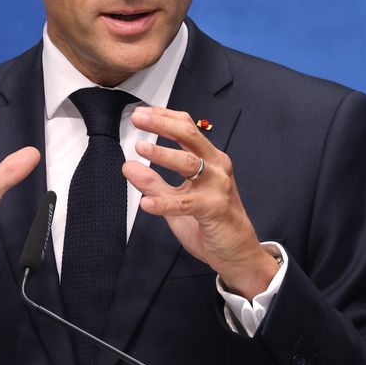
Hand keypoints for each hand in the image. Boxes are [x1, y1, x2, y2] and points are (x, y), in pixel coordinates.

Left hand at [123, 107, 277, 299]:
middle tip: (138, 118)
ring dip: (163, 154)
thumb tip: (128, 166)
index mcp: (210, 160)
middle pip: (189, 136)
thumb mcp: (176, 200)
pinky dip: (164, 203)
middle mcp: (216, 167)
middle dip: (162, 124)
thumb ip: (154, 183)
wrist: (237, 252)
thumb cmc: (210, 221)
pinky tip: (146, 203)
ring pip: (190, 163)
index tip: (141, 113)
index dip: (164, 117)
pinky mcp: (214, 209)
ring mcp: (218, 187)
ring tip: (140, 148)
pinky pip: (186, 203)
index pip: (187, 128)